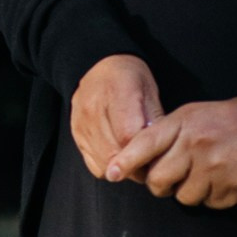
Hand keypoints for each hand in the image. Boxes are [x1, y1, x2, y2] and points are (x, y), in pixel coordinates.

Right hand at [70, 53, 161, 179]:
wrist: (99, 65)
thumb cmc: (131, 79)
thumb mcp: (151, 93)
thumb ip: (155, 122)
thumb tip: (161, 153)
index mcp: (116, 93)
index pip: (128, 136)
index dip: (146, 154)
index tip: (159, 159)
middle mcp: (93, 108)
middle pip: (115, 153)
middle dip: (137, 167)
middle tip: (151, 165)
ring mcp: (81, 122)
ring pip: (104, 164)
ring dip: (123, 170)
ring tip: (136, 161)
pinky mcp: (76, 133)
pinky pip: (94, 165)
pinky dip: (109, 167)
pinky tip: (120, 157)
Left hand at [111, 96, 236, 207]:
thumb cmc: (220, 121)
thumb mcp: (188, 115)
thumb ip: (163, 134)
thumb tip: (134, 158)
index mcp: (183, 126)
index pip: (146, 144)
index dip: (126, 161)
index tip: (112, 173)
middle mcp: (197, 149)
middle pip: (159, 180)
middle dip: (158, 184)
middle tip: (166, 178)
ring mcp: (217, 171)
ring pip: (184, 197)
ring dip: (187, 190)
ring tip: (200, 174)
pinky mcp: (236, 190)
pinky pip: (211, 204)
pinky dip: (212, 196)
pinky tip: (220, 179)